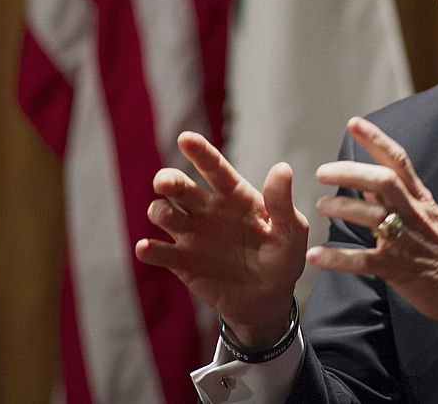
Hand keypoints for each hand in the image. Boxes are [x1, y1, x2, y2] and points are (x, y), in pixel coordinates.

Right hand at [135, 131, 308, 348]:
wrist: (270, 299)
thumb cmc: (283, 257)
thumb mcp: (291, 231)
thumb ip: (282, 203)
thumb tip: (282, 168)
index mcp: (235, 195)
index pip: (215, 168)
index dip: (200, 152)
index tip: (185, 138)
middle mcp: (208, 209)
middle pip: (181, 187)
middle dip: (168, 180)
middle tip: (164, 183)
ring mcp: (192, 234)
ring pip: (165, 213)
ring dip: (160, 211)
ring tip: (167, 216)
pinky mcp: (182, 263)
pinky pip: (161, 252)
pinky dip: (149, 249)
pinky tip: (145, 248)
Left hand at [307, 117, 437, 342]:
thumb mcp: (425, 216)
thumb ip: (395, 199)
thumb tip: (367, 183)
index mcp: (420, 199)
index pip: (399, 161)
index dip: (376, 140)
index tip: (354, 123)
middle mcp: (414, 214)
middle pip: (385, 182)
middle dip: (352, 172)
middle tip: (323, 172)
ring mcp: (408, 241)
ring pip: (375, 217)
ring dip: (345, 209)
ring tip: (322, 205)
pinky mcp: (400, 269)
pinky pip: (365, 261)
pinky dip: (339, 258)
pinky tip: (317, 256)